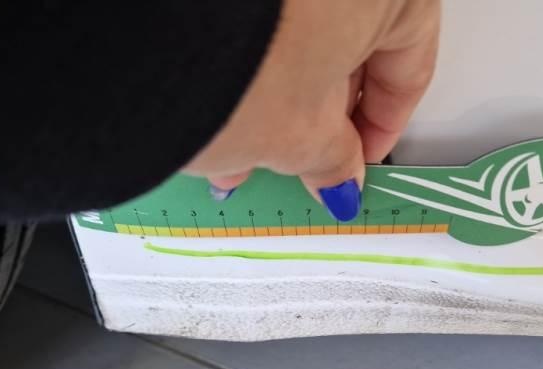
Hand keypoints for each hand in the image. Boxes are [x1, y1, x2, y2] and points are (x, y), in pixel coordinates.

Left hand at [183, 0, 439, 220]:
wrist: (131, 36)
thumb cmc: (234, 68)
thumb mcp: (297, 135)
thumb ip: (332, 159)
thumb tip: (342, 177)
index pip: (411, 68)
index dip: (383, 131)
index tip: (357, 166)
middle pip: (351, 46)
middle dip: (321, 117)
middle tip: (302, 162)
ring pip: (299, 30)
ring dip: (277, 93)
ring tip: (240, 145)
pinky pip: (260, 13)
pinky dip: (248, 56)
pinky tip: (216, 101)